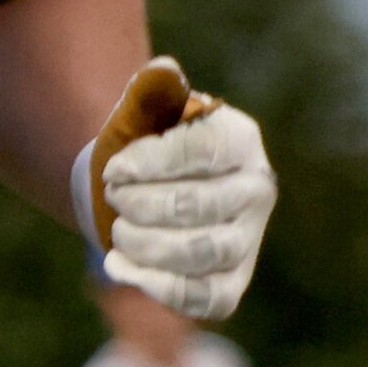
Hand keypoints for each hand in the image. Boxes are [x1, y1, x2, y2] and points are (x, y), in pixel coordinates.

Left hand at [78, 57, 275, 320]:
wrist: (142, 188)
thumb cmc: (145, 142)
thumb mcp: (144, 110)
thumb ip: (151, 89)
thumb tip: (163, 69)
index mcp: (239, 139)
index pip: (202, 151)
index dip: (152, 162)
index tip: (111, 170)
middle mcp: (256, 190)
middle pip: (200, 206)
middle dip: (143, 204)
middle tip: (111, 197)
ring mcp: (248, 240)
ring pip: (201, 253)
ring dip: (147, 245)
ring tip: (115, 231)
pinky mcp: (230, 284)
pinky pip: (203, 297)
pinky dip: (157, 286)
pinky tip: (118, 267)